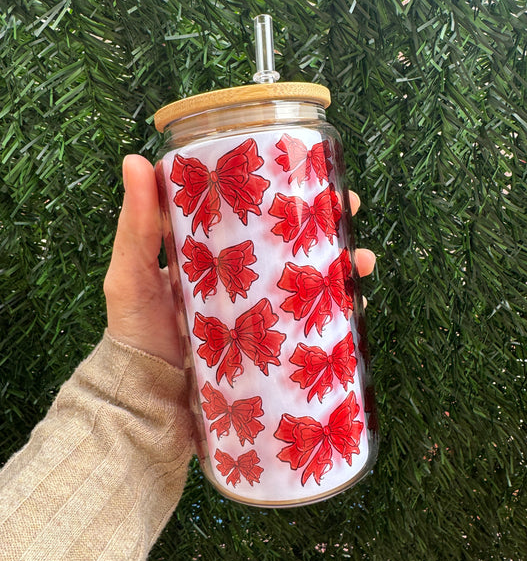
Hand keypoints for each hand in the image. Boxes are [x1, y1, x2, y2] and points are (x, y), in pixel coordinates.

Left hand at [104, 155, 375, 366]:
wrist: (150, 401)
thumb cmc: (135, 333)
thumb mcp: (130, 275)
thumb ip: (136, 225)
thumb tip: (134, 159)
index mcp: (213, 254)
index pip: (252, 213)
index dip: (281, 191)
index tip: (309, 169)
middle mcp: (242, 278)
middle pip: (289, 244)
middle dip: (325, 224)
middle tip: (350, 208)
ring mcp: (261, 312)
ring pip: (308, 281)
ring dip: (340, 266)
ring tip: (362, 260)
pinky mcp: (273, 345)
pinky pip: (309, 325)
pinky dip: (337, 315)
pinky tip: (357, 307)